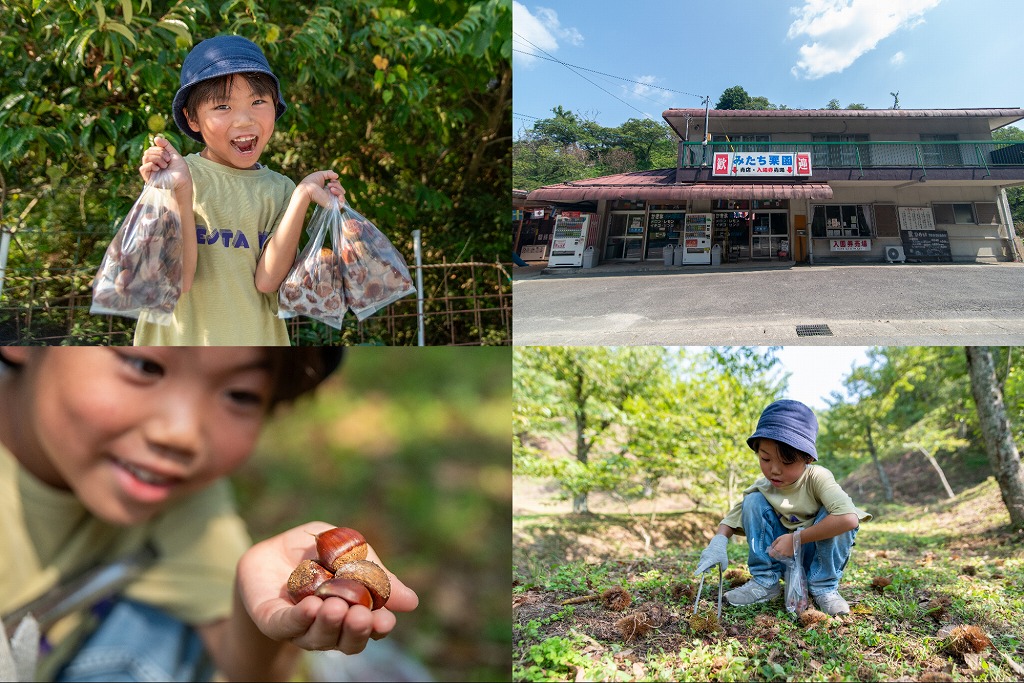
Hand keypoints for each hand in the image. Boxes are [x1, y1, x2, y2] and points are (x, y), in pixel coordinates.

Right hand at [139, 135, 191, 192]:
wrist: (184, 179)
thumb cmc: (180, 168)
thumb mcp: (173, 153)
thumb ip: (166, 145)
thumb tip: (155, 138)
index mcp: (156, 159)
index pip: (151, 149)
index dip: (160, 150)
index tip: (169, 157)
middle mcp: (152, 164)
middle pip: (147, 152)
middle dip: (159, 154)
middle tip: (168, 160)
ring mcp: (150, 171)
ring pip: (145, 158)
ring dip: (157, 159)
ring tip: (165, 165)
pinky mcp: (149, 178)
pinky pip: (142, 168)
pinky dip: (151, 165)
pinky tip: (158, 168)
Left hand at [235, 521, 418, 653]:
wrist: (272, 551)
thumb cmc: (318, 553)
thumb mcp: (352, 553)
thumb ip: (377, 575)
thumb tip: (412, 603)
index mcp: (352, 612)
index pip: (370, 628)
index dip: (379, 627)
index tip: (386, 620)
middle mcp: (329, 627)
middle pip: (346, 641)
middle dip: (356, 630)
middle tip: (362, 616)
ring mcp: (300, 627)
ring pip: (318, 637)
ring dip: (329, 624)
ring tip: (335, 606)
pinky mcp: (272, 620)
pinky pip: (286, 625)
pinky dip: (300, 619)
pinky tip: (311, 607)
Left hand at [298, 170, 345, 208]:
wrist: (307, 189)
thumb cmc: (311, 182)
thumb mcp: (321, 174)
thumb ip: (329, 174)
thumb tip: (337, 176)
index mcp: (326, 189)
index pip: (337, 186)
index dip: (336, 182)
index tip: (330, 179)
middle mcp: (329, 195)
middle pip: (341, 190)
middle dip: (337, 184)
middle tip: (328, 184)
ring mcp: (331, 200)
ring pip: (342, 195)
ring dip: (338, 189)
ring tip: (330, 188)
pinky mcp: (332, 205)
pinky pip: (342, 202)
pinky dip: (341, 196)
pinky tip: (333, 191)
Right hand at [694, 534, 727, 574]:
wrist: (718, 543)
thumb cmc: (722, 553)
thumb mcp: (725, 562)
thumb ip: (723, 568)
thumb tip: (720, 571)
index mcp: (710, 560)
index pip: (703, 566)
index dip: (699, 570)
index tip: (695, 574)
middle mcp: (705, 557)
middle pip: (699, 565)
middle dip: (704, 570)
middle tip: (710, 572)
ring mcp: (703, 555)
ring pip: (702, 563)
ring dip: (707, 566)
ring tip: (714, 565)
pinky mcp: (703, 553)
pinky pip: (703, 560)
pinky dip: (706, 562)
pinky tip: (712, 560)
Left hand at [768, 533, 794, 558]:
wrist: (795, 539)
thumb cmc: (786, 538)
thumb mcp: (778, 538)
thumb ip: (774, 543)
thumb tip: (771, 547)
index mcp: (777, 549)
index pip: (771, 554)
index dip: (770, 553)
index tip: (772, 551)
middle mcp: (780, 553)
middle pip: (775, 557)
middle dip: (775, 554)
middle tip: (776, 550)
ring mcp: (785, 555)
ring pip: (780, 557)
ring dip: (779, 555)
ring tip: (781, 551)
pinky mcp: (789, 556)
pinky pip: (785, 557)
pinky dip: (784, 555)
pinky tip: (785, 552)